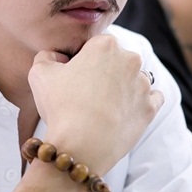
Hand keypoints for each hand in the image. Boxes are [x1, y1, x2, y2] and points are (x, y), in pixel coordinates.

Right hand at [28, 34, 163, 174]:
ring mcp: (144, 84)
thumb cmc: (60, 107)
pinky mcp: (151, 108)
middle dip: (104, 72)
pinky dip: (139, 102)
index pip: (95, 46)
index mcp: (105, 45)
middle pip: (117, 61)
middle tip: (86, 94)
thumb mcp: (39, 73)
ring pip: (134, 79)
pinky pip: (152, 98)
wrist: (81, 146)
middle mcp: (130, 59)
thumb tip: (57, 58)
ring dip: (122, 87)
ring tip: (103, 107)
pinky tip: (124, 110)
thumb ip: (47, 56)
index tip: (73, 77)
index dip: (82, 61)